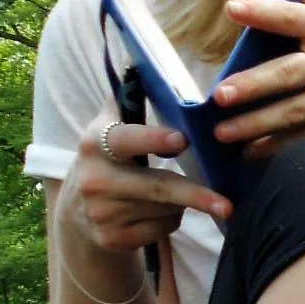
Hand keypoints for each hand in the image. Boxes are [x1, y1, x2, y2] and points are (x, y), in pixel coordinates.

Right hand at [59, 108, 230, 260]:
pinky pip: (161, 229)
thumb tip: (142, 64)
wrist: (78, 211)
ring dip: (185, 203)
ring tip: (183, 192)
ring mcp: (102, 214)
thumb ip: (126, 101)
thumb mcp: (107, 128)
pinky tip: (162, 211)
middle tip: (227, 204)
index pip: (124, 140)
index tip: (182, 140)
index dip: (152, 139)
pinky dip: (172, 220)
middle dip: (195, 195)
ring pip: (165, 210)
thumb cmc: (108, 159)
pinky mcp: (113, 240)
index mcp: (94, 144)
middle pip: (157, 187)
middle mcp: (94, 180)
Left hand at [211, 0, 304, 155]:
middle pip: (291, 73)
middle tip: (221, 96)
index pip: (295, 16)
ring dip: (258, 124)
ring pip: (296, 112)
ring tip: (224, 133)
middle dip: (254, 85)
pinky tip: (254, 151)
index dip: (264, 12)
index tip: (232, 10)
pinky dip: (281, 145)